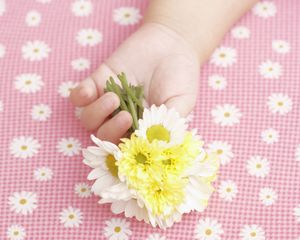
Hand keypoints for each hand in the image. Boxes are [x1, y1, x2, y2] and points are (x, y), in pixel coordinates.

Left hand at [70, 23, 199, 143]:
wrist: (173, 43)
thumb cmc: (181, 76)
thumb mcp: (182, 102)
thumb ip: (169, 123)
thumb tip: (155, 144)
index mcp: (142, 127)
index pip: (125, 147)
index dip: (124, 151)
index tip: (132, 143)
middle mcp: (123, 116)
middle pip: (104, 136)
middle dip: (111, 131)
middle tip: (127, 117)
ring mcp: (110, 99)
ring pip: (89, 119)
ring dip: (97, 113)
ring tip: (115, 98)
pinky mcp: (100, 80)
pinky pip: (79, 96)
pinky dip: (80, 96)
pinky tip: (91, 91)